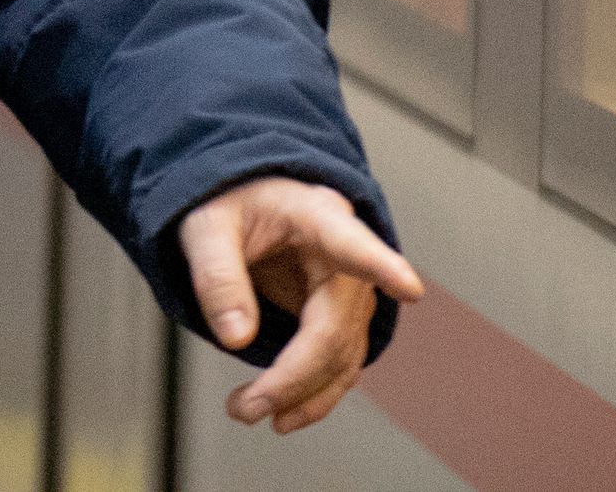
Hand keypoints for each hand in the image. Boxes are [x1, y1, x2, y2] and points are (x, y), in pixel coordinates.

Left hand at [178, 176, 424, 434]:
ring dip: (303, 395)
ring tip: (249, 412)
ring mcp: (349, 292)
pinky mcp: (340, 319)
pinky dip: (315, 394)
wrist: (244, 203)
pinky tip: (285, 413)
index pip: (353, 244)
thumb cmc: (231, 203)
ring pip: (343, 358)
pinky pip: (339, 365)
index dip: (382, 267)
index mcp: (318, 217)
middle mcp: (346, 258)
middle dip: (294, 378)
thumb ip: (218, 277)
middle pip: (334, 330)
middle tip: (246, 407)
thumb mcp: (207, 226)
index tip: (409, 287)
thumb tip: (236, 338)